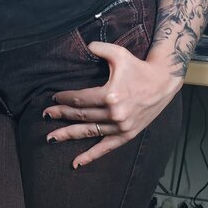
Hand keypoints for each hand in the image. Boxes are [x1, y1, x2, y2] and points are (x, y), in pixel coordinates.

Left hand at [42, 43, 180, 167]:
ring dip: (68, 134)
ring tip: (50, 138)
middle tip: (45, 115)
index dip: (65, 98)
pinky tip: (76, 162)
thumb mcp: (119, 53)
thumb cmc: (139, 67)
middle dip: (60, 114)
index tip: (54, 97)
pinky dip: (91, 155)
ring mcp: (120, 126)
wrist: (163, 82)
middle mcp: (114, 113)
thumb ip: (99, 48)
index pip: (80, 98)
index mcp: (110, 95)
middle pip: (80, 115)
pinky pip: (106, 148)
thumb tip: (85, 45)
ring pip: (88, 132)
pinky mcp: (127, 134)